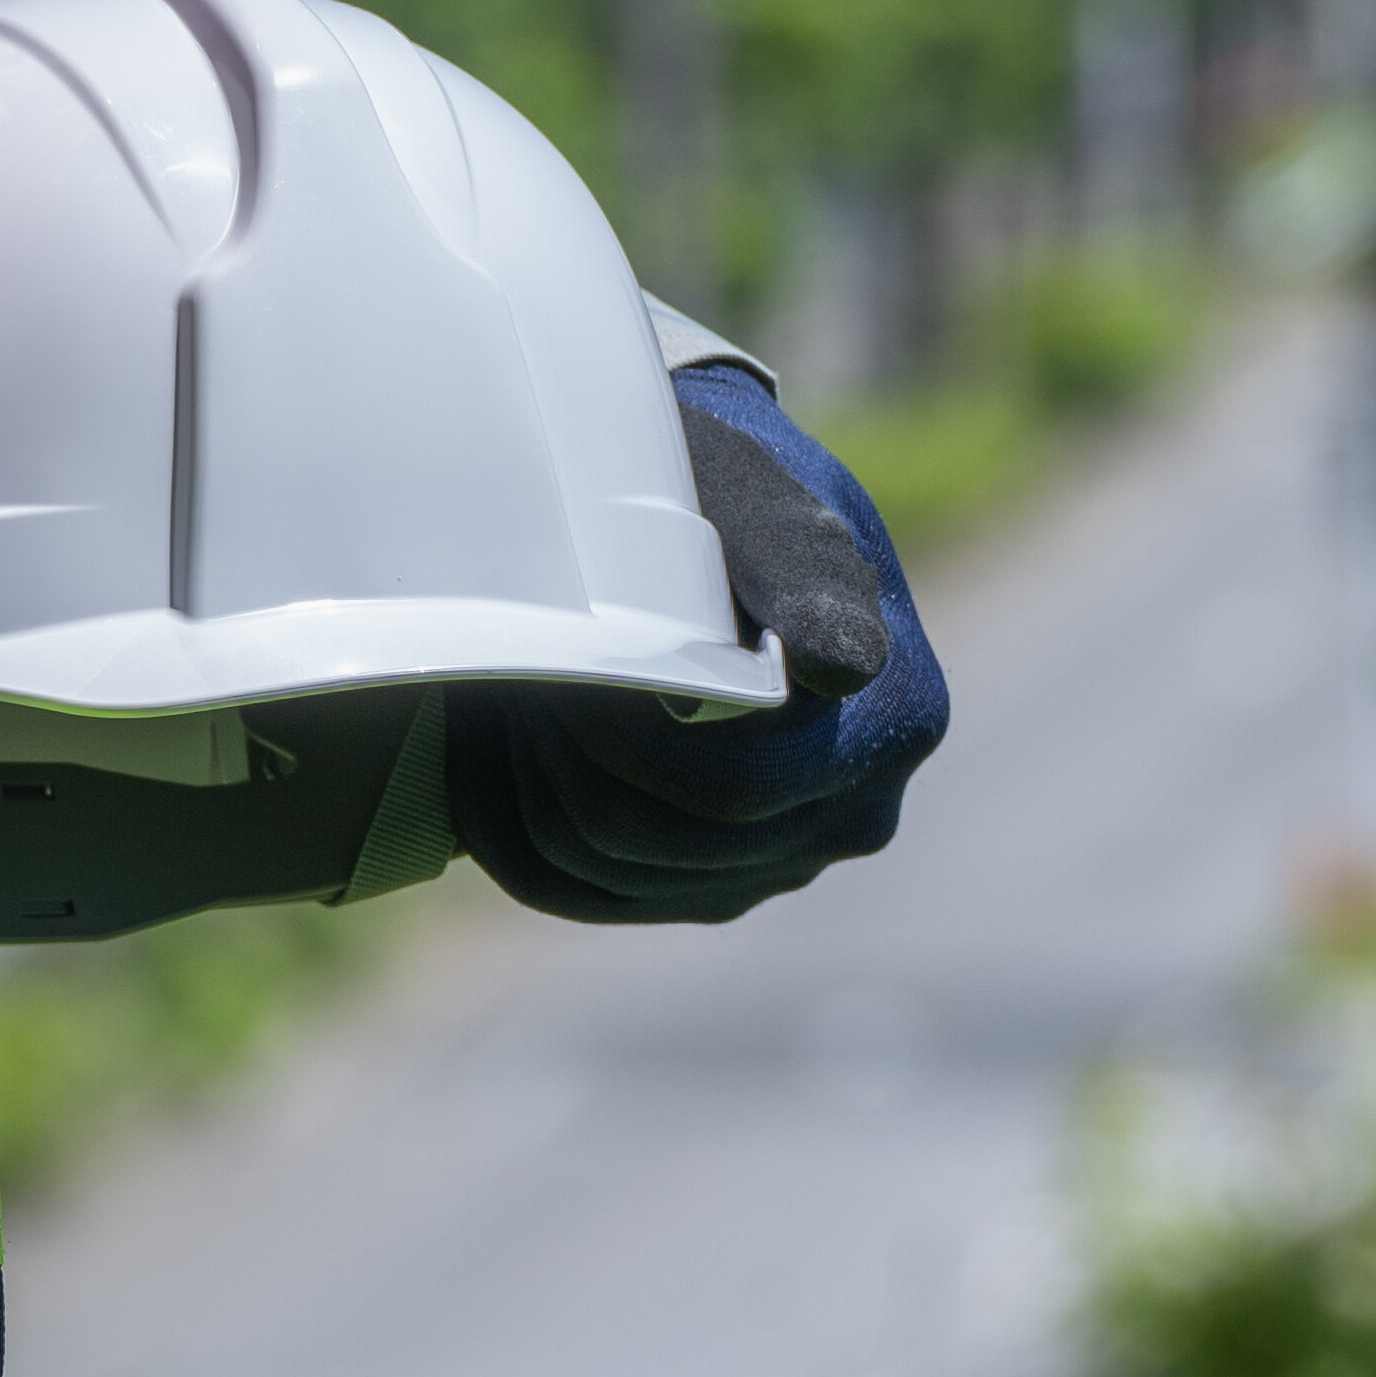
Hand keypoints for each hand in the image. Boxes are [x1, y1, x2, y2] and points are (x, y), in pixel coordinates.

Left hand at [444, 364, 948, 925]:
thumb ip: (789, 563)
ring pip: (603, 866)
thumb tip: (837, 666)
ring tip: (503, 683)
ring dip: (528, 774)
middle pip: (652, 832)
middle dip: (560, 746)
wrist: (693, 512)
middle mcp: (854, 811)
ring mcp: (782, 861)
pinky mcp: (708, 886)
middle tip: (513, 658)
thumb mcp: (747, 489)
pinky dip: (508, 823)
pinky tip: (481, 745)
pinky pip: (578, 892)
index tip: (561, 654)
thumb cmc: (712, 484)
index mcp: (894, 719)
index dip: (617, 730)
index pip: (728, 783)